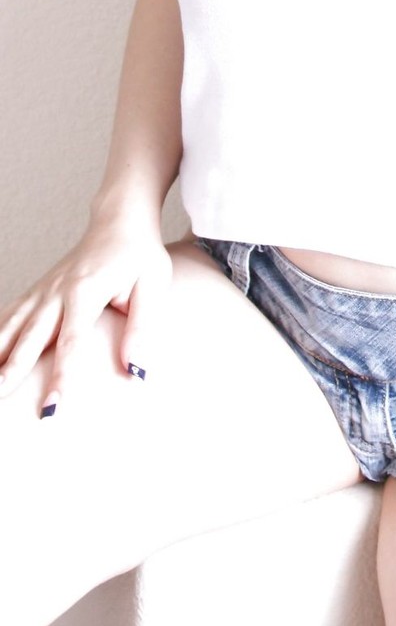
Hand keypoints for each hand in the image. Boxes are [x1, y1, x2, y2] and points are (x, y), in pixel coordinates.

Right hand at [0, 213, 171, 413]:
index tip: (52, 406)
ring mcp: (45, 289)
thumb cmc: (140, 253)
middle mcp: (58, 291)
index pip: (71, 342)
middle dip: (14, 371)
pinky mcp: (39, 289)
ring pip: (13, 326)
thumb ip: (142, 327)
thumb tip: (135, 370)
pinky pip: (12, 313)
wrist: (120, 219)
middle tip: (0, 400)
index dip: (61, 376)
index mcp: (86, 290)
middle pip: (31, 337)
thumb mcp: (151, 284)